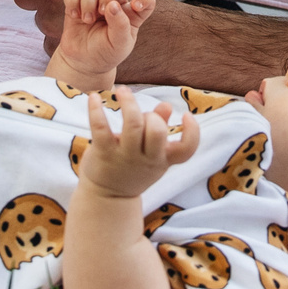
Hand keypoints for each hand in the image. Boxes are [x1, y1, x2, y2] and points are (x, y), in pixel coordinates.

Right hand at [52, 0, 154, 87]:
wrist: (84, 62)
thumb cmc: (106, 53)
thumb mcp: (119, 45)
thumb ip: (120, 25)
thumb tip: (113, 5)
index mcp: (132, 15)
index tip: (136, 6)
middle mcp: (115, 5)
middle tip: (102, 11)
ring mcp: (95, 3)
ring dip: (88, 3)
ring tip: (87, 21)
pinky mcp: (77, 4)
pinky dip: (73, 1)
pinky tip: (75, 15)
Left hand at [78, 87, 201, 200]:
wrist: (107, 197)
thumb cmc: (134, 168)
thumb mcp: (152, 155)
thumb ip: (160, 129)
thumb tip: (166, 105)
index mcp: (163, 159)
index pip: (187, 150)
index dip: (192, 132)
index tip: (186, 115)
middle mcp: (146, 159)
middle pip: (157, 133)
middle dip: (153, 116)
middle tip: (144, 114)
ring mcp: (124, 156)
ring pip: (132, 126)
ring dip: (129, 103)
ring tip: (122, 91)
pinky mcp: (103, 152)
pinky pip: (100, 128)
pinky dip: (96, 110)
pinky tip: (94, 97)